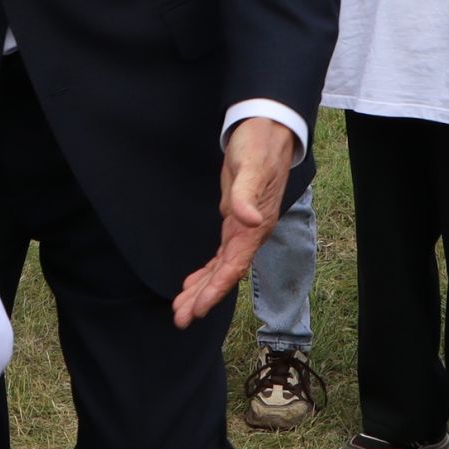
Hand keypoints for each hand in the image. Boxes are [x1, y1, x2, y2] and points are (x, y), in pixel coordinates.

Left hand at [171, 116, 296, 327]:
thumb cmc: (258, 147)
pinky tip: (192, 283)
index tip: (197, 310)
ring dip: (202, 289)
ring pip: (221, 268)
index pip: (233, 267)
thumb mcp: (250, 167)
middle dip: (204, 298)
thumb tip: (249, 220)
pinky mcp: (234, 219)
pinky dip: (206, 271)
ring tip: (181, 309)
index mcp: (254, 227)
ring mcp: (243, 228)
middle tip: (181, 320)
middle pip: (225, 274)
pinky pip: (221, 254)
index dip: (215, 290)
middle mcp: (250, 233)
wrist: (267, 129)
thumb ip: (246, 195)